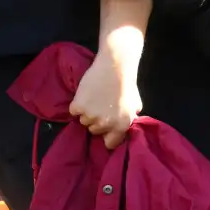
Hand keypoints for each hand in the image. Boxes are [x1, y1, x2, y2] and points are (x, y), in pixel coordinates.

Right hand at [69, 0, 152, 149]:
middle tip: (101, 106)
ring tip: (94, 98)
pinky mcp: (77, 106)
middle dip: (97, 121)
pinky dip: (77, 104)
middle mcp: (105, 124)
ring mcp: (90, 116)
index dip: (107, 136)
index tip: (106, 129)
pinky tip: (86, 94)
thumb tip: (123, 128)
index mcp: (121, 126)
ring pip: (83, 121)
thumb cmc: (127, 84)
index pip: (110, 144)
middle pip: (94, 130)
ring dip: (87, 112)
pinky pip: (74, 111)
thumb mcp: (135, 106)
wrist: (114, 66)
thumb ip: (128, 120)